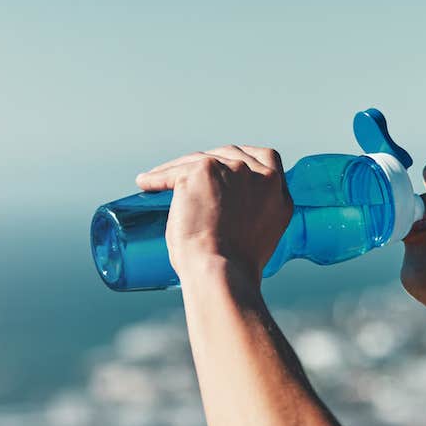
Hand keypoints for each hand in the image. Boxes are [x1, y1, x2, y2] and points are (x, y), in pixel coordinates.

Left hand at [136, 146, 293, 285]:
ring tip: (158, 181)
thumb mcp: (257, 237)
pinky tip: (146, 183)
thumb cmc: (233, 270)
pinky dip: (158, 178)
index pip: (266, 160)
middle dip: (209, 160)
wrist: (221, 273)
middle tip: (188, 174)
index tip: (226, 167)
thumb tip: (224, 211)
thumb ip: (251, 215)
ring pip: (200, 159)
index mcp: (280, 197)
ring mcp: (235, 171)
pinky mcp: (205, 171)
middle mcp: (263, 179)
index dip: (244, 160)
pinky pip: (175, 171)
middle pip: (232, 153)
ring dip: (178, 170)